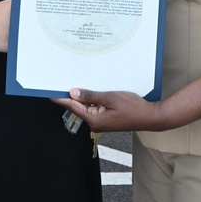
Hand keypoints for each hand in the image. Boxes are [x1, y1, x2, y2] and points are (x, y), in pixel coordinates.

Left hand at [53, 88, 167, 132]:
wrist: (151, 117)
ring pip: (87, 105)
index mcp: (94, 119)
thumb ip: (91, 96)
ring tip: (80, 80)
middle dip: (72, 93)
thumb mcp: (111, 97)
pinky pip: (95, 106)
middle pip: (78, 106)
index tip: (49, 91)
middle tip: (64, 79)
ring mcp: (101, 120)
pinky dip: (93, 98)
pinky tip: (93, 89)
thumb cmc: (134, 108)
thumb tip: (73, 93)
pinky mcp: (106, 117)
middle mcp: (95, 122)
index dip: (60, 98)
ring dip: (84, 95)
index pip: (72, 106)